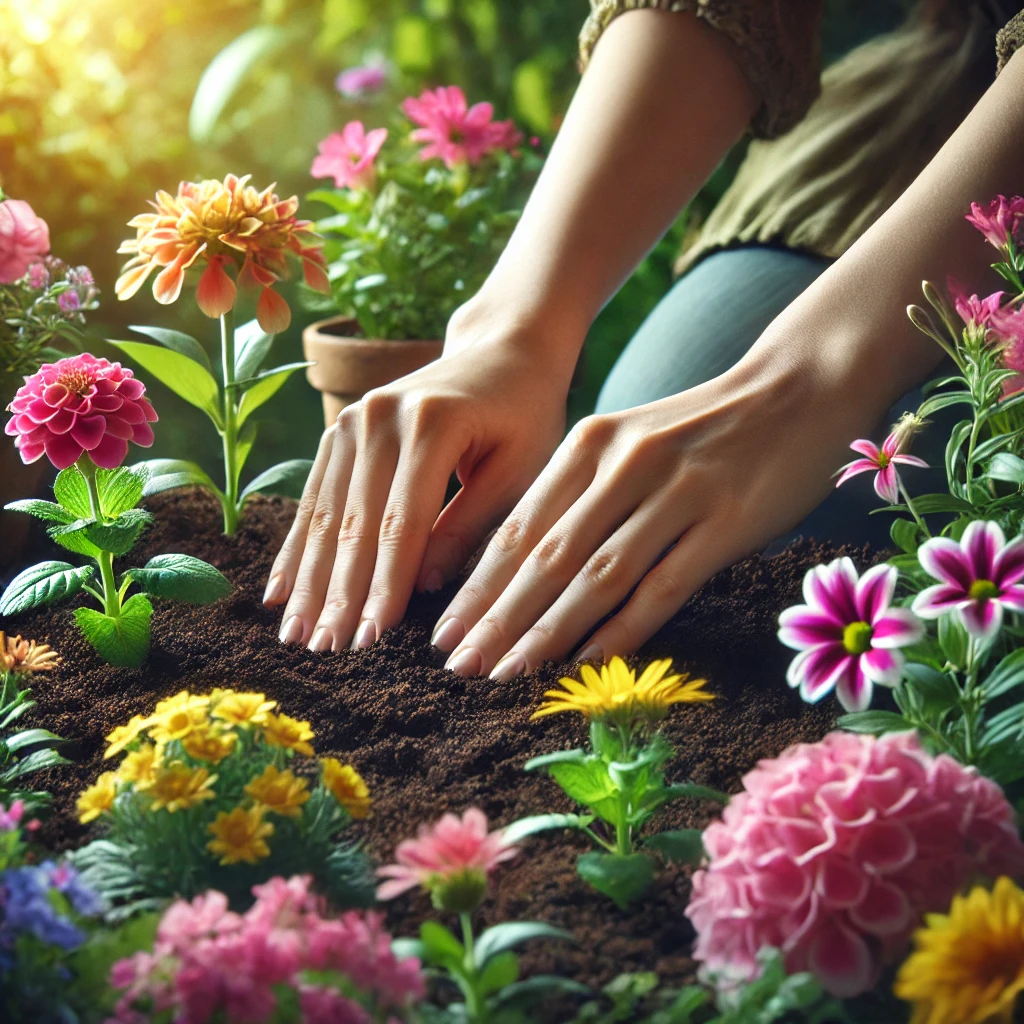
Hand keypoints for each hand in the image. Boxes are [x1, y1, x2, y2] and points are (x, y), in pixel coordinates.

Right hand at [264, 302, 570, 650]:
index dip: (384, 586)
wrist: (502, 349)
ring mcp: (352, 419)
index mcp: (431, 424)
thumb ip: (471, 525)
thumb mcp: (520, 469)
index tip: (371, 640)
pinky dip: (299, 547)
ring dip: (310, 580)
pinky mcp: (340, 431)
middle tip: (323, 653)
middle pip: (355, 522)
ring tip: (296, 636)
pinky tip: (281, 592)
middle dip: (338, 594)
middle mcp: (380, 416)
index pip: (403, 523)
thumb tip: (422, 590)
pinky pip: (315, 496)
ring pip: (327, 515)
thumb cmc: (524, 414)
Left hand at [433, 327, 893, 679]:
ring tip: (509, 674)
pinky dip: (623, 628)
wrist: (796, 388)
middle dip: (498, 619)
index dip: (478, 586)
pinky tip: (590, 662)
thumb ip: (582, 496)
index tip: (446, 633)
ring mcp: (675, 492)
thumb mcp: (629, 443)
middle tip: (460, 667)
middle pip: (547, 556)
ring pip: (597, 576)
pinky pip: (663, 585)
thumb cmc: (702, 427)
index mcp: (589, 444)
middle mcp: (623, 465)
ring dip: (548, 631)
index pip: (519, 528)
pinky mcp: (725, 520)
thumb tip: (528, 573)